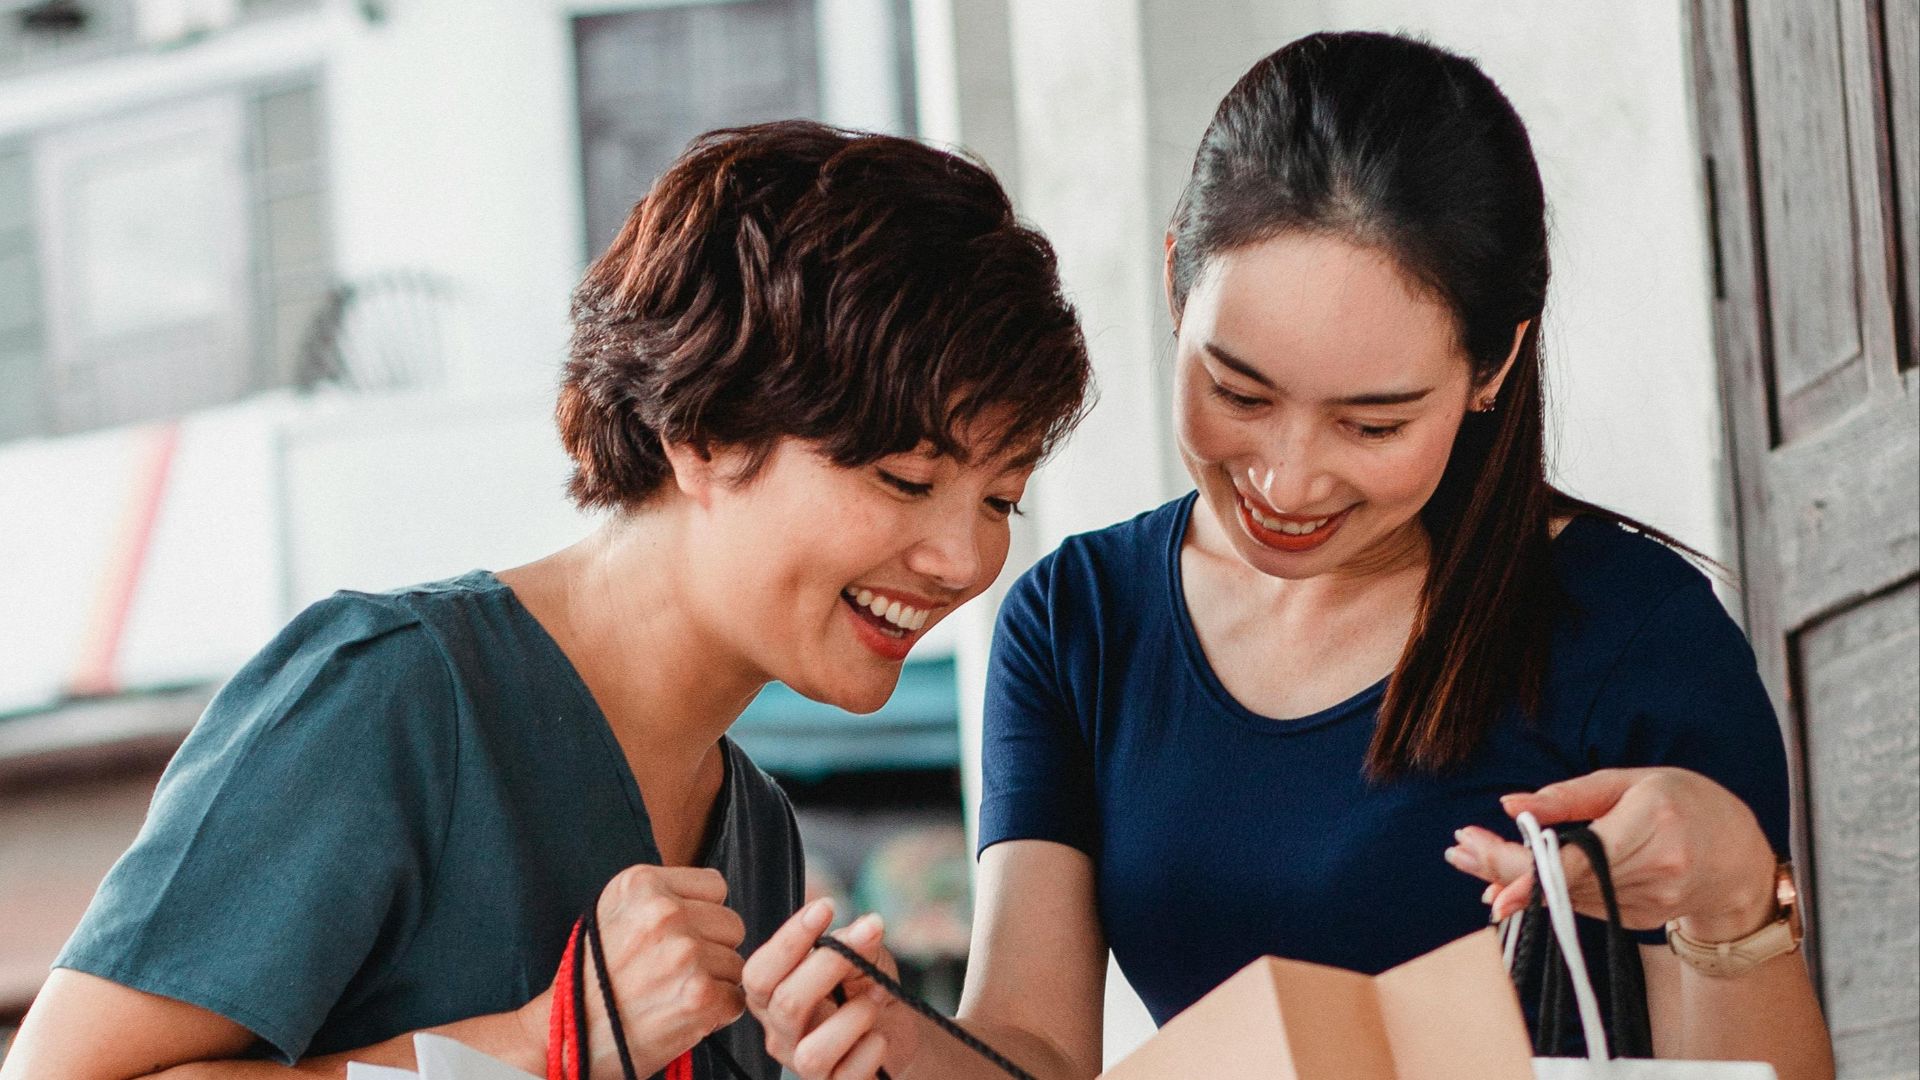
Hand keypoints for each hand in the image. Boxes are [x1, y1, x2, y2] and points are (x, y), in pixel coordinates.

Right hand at [520, 865, 748, 1078]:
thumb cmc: (593, 979)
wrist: (567, 1039)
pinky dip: (717, 1013)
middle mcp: (664, 912)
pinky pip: (736, 998)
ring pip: (736, 963)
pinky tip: (682, 1013)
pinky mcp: (699, 995)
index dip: (702, 913)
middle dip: (712, 948)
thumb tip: (714, 896)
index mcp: (641, 883)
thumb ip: (662, 895)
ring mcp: (683, 952)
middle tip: (674, 971)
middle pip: (732, 924)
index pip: (715, 885)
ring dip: (714, 983)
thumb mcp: (615, 911)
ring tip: (672, 993)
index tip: (678, 935)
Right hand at [743, 900, 920, 1078]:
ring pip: (813, 1051)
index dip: (789, 940)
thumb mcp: (860, 955)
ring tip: (877, 997)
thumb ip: (855, 942)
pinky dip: (870, 1049)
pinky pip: (846, 1076)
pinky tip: (880, 1035)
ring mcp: (803, 1065)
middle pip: (785, 1003)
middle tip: (866, 939)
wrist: (894, 1028)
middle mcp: (779, 1032)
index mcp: (770, 996)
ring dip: (855, 1017)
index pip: (760, 972)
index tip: (824, 908)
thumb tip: (867, 927)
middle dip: (828, 966)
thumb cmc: (863, 987)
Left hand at [1445, 767, 1778, 939]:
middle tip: (1458, 850)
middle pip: (1559, 880)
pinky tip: (1508, 878)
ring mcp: (1644, 902)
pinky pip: (1577, 905)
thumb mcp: (1633, 780)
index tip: (1477, 859)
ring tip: (1470, 855)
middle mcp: (1650, 871)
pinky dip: (1541, 893)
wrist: (1742, 859)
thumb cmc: (1689, 803)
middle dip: (1501, 867)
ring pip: (1561, 897)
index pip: (1575, 858)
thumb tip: (1510, 805)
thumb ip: (1569, 796)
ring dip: (1512, 880)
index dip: (1523, 869)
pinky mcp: (1634, 919)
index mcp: (1649, 826)